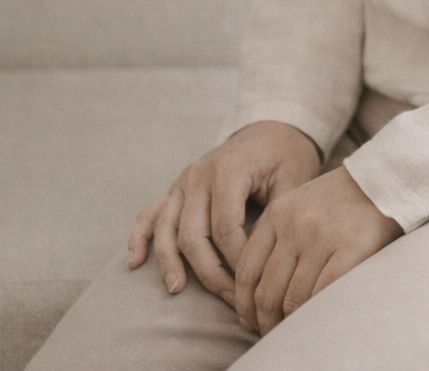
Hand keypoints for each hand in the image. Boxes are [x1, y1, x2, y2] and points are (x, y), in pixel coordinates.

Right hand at [126, 121, 321, 307]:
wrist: (271, 129)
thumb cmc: (285, 156)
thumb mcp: (294, 179)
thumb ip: (278, 215)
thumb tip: (263, 260)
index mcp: (229, 170)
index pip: (225, 229)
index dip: (238, 261)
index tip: (253, 282)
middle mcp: (199, 174)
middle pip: (193, 235)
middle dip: (210, 272)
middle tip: (231, 299)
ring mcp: (183, 180)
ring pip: (166, 229)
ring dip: (170, 263)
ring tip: (177, 290)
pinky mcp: (176, 187)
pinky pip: (150, 213)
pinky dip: (139, 237)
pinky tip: (134, 261)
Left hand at [234, 164, 402, 335]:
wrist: (382, 179)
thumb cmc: (338, 200)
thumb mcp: (297, 205)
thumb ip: (275, 238)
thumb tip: (252, 295)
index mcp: (277, 213)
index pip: (247, 271)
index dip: (245, 304)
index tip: (251, 319)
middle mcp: (295, 225)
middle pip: (267, 291)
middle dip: (266, 320)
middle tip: (272, 331)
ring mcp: (321, 236)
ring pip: (293, 299)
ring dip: (291, 323)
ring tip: (295, 328)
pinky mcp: (350, 247)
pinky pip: (322, 294)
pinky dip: (315, 313)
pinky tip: (316, 317)